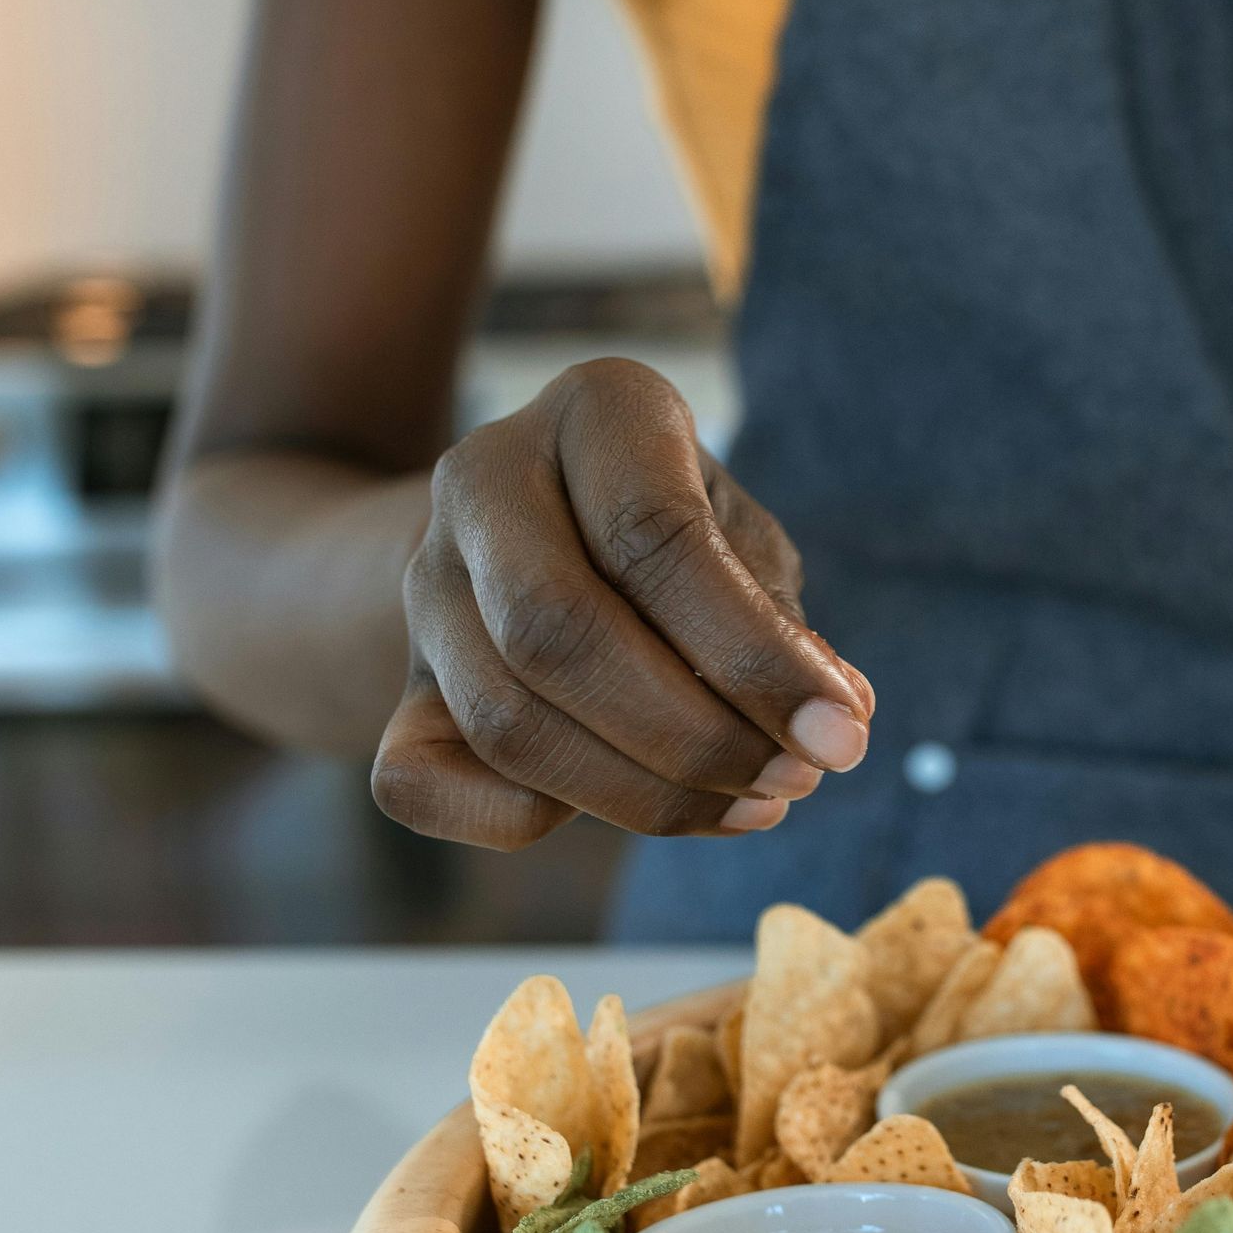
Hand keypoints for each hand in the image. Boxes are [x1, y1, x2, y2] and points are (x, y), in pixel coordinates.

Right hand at [371, 358, 869, 847]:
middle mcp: (483, 477)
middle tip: (795, 783)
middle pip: (559, 631)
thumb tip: (840, 712)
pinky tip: (636, 814)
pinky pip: (421, 785)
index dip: (754, 656)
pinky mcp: (389, 686)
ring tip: (753, 806)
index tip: (842, 737)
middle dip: (694, 736)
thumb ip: (780, 618)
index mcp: (595, 409)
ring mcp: (421, 584)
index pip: (654, 538)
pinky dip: (527, 822)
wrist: (524, 531)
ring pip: (507, 721)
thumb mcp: (738, 536)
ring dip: (642, 793)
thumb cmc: (668, 532)